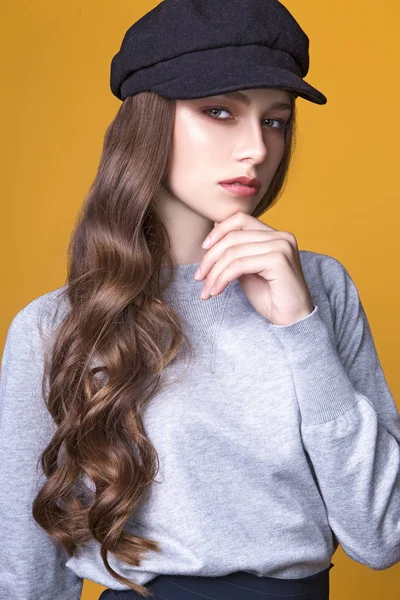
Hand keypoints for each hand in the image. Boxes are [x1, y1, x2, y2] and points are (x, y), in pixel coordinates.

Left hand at [194, 211, 314, 325]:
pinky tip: (216, 291)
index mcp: (275, 235)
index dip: (218, 231)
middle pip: (233, 236)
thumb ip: (236, 251)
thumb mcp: (247, 269)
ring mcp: (281, 246)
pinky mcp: (278, 260)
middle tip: (199, 277)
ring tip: (206, 290)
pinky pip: (239, 265)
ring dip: (214, 272)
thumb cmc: (270, 297)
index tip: (203, 249)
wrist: (291, 320)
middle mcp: (281, 236)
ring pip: (233, 252)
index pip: (240, 219)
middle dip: (210, 257)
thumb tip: (215, 228)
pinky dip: (222, 278)